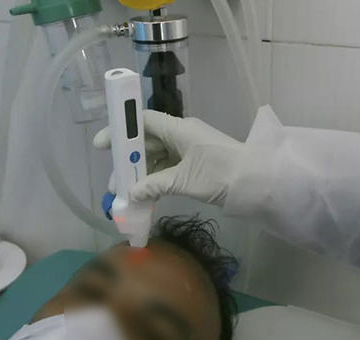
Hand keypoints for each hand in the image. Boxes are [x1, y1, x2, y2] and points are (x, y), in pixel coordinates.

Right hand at [94, 111, 244, 205]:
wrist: (257, 183)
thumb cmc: (221, 174)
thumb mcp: (184, 180)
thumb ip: (155, 185)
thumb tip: (132, 193)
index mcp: (179, 129)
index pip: (143, 122)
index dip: (120, 131)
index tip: (102, 146)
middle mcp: (183, 135)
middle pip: (147, 143)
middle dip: (128, 162)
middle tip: (115, 184)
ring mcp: (190, 151)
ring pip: (158, 159)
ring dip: (142, 175)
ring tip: (127, 195)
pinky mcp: (197, 166)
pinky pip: (170, 170)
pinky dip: (157, 182)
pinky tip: (147, 197)